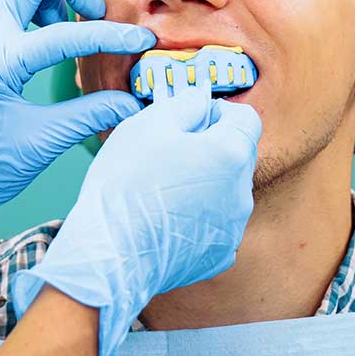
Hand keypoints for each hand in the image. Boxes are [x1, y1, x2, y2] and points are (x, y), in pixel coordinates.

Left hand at [0, 0, 154, 260]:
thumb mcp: (43, 145)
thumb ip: (89, 117)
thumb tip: (132, 102)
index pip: (62, 36)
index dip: (109, 36)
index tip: (141, 40)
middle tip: (96, 15)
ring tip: (71, 21)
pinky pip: (4, 0)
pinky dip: (34, 1)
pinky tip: (52, 29)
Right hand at [10, 78, 261, 355]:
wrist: (109, 255)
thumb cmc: (125, 185)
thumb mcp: (148, 125)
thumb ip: (185, 104)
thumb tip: (201, 99)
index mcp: (232, 154)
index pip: (245, 118)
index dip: (217, 112)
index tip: (188, 120)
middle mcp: (243, 192)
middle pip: (237, 156)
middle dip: (211, 147)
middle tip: (168, 153)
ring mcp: (233, 228)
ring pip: (227, 191)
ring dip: (204, 183)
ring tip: (162, 190)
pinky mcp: (218, 256)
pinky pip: (216, 226)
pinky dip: (199, 219)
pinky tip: (168, 220)